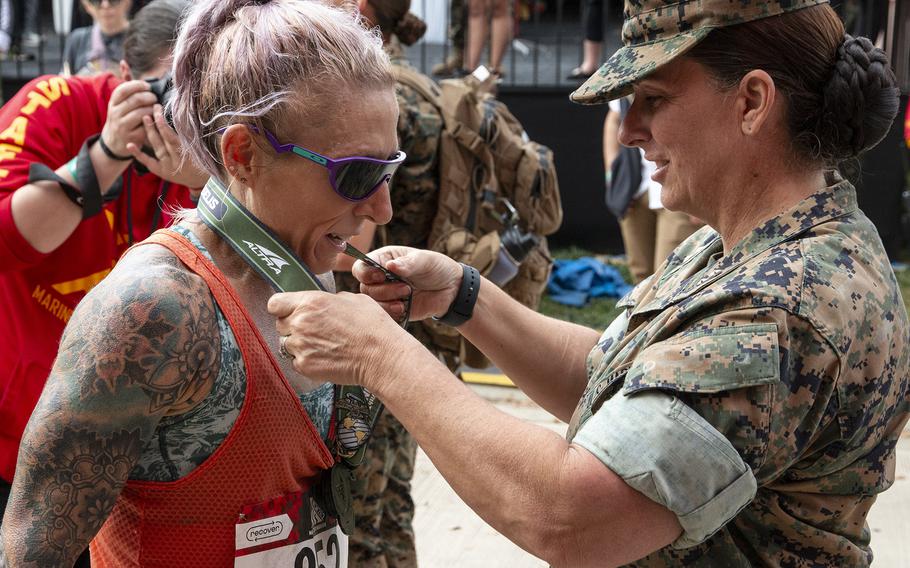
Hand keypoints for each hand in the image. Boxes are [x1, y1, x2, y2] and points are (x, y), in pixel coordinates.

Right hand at [100, 80, 156, 156]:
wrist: (114, 141)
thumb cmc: (122, 115)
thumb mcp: (120, 100)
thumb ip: (125, 82)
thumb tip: (124, 62)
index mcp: (113, 101)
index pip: (124, 88)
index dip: (138, 85)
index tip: (148, 87)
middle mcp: (115, 112)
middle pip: (136, 100)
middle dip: (149, 97)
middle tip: (155, 98)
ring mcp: (122, 125)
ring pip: (142, 113)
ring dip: (153, 109)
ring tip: (156, 108)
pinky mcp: (132, 137)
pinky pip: (146, 127)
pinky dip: (153, 121)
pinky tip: (155, 119)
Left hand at [126, 105, 208, 187]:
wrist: (201, 181)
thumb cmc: (204, 161)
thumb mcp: (203, 149)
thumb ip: (192, 136)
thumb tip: (184, 116)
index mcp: (188, 156)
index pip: (172, 138)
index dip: (164, 125)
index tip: (159, 112)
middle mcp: (176, 162)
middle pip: (164, 140)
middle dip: (157, 123)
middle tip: (152, 108)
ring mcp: (168, 167)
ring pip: (157, 147)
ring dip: (150, 132)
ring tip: (145, 117)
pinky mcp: (161, 172)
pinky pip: (148, 161)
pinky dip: (138, 153)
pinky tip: (130, 145)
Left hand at [267, 290, 418, 388]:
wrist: (381, 355)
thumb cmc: (372, 325)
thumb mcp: (352, 299)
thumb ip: (330, 300)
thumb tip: (325, 303)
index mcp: (309, 302)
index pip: (275, 303)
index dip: (282, 308)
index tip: (289, 312)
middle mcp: (300, 323)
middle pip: (280, 325)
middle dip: (293, 327)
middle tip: (314, 331)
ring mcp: (300, 346)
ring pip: (287, 345)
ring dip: (299, 345)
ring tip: (322, 347)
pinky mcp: (304, 366)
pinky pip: (296, 362)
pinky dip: (307, 361)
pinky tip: (325, 358)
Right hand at [353, 246, 462, 321]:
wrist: (452, 289)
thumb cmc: (437, 268)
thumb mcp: (425, 260)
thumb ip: (407, 263)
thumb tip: (390, 266)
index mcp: (384, 260)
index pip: (361, 267)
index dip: (366, 273)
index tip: (382, 276)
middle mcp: (381, 278)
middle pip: (365, 288)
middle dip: (383, 290)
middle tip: (406, 288)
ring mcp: (386, 295)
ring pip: (372, 304)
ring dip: (386, 303)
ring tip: (405, 300)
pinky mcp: (393, 310)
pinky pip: (383, 316)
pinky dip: (390, 314)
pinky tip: (403, 309)